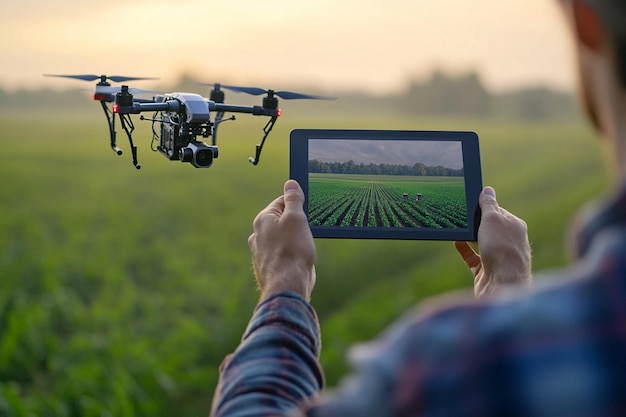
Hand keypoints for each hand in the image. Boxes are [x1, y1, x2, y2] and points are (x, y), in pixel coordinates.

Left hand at [248, 180, 315, 300]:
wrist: (287, 285)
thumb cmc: (292, 250)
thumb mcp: (296, 218)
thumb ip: (293, 200)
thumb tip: (291, 184)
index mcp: (263, 220)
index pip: (281, 202)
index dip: (297, 204)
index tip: (308, 209)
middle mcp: (258, 235)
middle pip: (281, 221)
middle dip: (296, 223)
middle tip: (308, 229)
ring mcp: (262, 252)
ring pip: (283, 239)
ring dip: (295, 240)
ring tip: (304, 247)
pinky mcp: (269, 267)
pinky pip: (283, 254)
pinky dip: (293, 255)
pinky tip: (300, 260)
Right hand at [455, 186, 530, 297]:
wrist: (503, 285)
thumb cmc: (501, 249)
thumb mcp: (493, 218)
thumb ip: (488, 204)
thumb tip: (487, 189)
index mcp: (514, 227)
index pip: (498, 211)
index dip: (484, 206)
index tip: (470, 201)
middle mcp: (508, 242)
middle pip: (489, 227)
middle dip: (475, 222)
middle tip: (459, 214)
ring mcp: (497, 257)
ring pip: (480, 242)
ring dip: (468, 235)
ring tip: (455, 227)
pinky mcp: (485, 271)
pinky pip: (472, 257)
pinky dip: (463, 249)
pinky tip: (455, 241)